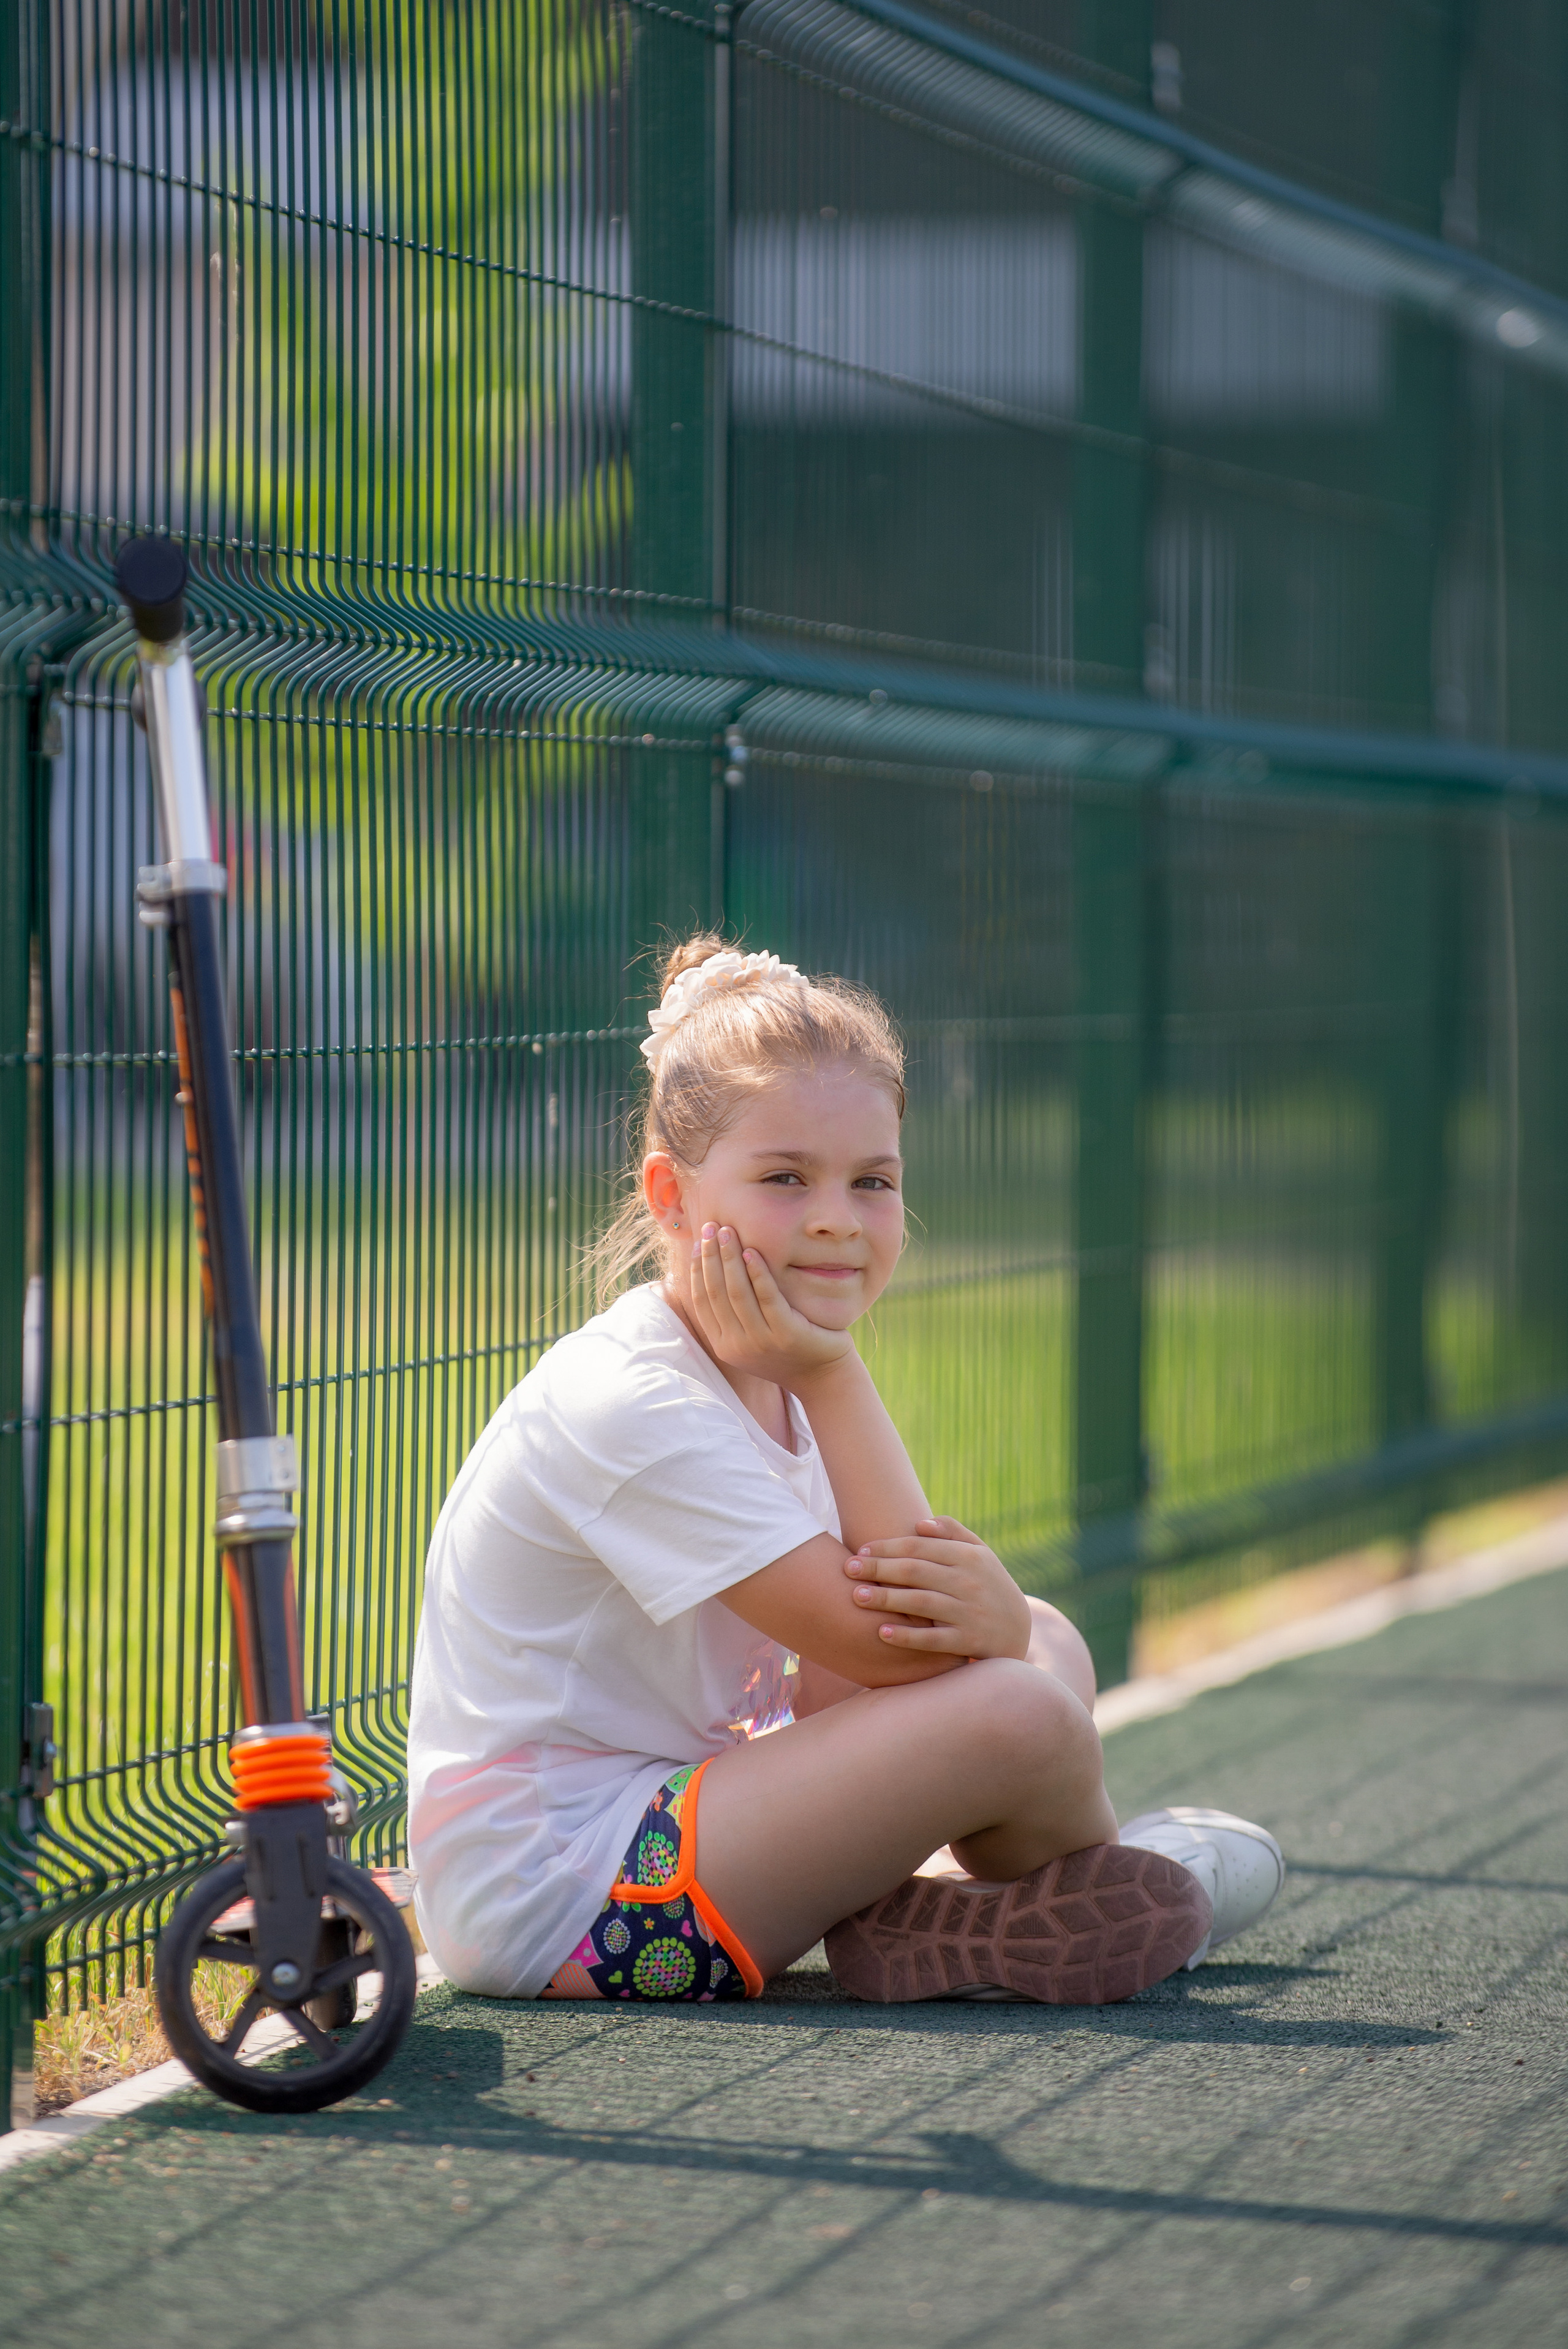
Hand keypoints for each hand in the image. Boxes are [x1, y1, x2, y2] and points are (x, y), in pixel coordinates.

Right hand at [683, 1223, 853, 1389]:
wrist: (823, 1375)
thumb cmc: (787, 1348)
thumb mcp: (751, 1336)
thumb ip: (732, 1313)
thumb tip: (712, 1270)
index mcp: (723, 1345)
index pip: (702, 1301)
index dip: (698, 1269)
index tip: (700, 1242)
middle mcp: (737, 1345)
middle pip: (716, 1292)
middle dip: (710, 1256)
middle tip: (712, 1227)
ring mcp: (761, 1341)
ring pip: (737, 1292)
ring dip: (729, 1257)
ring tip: (728, 1231)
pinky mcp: (786, 1334)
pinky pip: (767, 1297)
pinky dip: (757, 1272)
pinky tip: (752, 1251)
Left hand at [843, 1516, 1031, 1660]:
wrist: (1017, 1631)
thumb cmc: (988, 1586)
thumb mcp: (981, 1555)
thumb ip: (954, 1534)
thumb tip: (920, 1522)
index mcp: (970, 1557)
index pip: (920, 1547)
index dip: (887, 1547)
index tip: (860, 1550)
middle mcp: (969, 1582)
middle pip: (915, 1571)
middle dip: (878, 1568)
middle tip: (847, 1568)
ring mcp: (970, 1612)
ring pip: (920, 1603)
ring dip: (886, 1599)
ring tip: (856, 1596)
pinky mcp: (969, 1641)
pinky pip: (933, 1639)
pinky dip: (907, 1636)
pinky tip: (882, 1632)